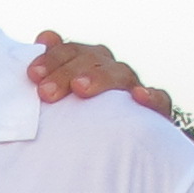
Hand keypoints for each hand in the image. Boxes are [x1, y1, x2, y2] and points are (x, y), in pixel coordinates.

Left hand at [29, 30, 179, 129]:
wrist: (110, 157)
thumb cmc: (74, 130)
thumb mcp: (56, 107)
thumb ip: (49, 74)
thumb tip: (46, 36)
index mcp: (87, 66)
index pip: (71, 51)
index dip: (52, 58)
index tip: (33, 74)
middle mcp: (110, 73)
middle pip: (93, 58)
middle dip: (67, 71)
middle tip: (46, 92)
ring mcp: (132, 91)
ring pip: (121, 74)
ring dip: (100, 77)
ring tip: (80, 88)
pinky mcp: (155, 113)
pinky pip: (160, 100)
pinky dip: (151, 96)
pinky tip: (138, 96)